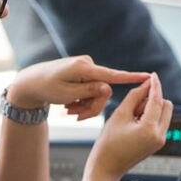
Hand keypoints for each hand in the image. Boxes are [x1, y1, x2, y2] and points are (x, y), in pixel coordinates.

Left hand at [6, 56, 149, 119]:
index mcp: (84, 68)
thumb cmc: (46, 88)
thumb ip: (89, 92)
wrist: (31, 82)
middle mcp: (88, 65)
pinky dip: (82, 100)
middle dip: (91, 106)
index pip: (112, 75)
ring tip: (68, 110)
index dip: (132, 77)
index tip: (149, 76)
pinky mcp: (85, 73)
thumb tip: (109, 89)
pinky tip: (69, 104)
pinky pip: (91, 90)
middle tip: (74, 115)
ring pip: (97, 93)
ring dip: (84, 105)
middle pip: (103, 91)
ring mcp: (87, 68)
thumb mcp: (66, 93)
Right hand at [87, 73, 172, 180]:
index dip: (155, 85)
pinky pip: (159, 122)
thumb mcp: (119, 114)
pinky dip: (150, 117)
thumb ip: (135, 96)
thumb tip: (147, 84)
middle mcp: (160, 136)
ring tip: (131, 117)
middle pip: (166, 105)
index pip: (157, 100)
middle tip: (133, 105)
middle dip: (153, 99)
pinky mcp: (158, 143)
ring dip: (151, 108)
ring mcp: (160, 141)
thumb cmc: (108, 143)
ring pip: (164, 113)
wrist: (106, 168)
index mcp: (150, 129)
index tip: (153, 75)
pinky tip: (133, 123)